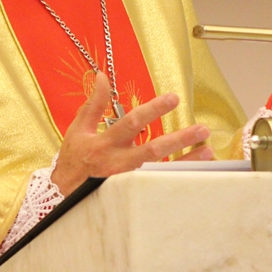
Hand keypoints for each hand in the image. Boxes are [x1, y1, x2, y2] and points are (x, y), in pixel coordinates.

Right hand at [50, 74, 212, 193]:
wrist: (63, 195)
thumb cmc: (74, 159)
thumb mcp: (79, 129)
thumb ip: (94, 103)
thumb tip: (102, 76)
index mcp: (105, 143)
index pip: (132, 123)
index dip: (153, 110)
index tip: (173, 98)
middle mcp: (118, 163)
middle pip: (152, 150)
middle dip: (178, 139)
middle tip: (201, 129)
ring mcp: (128, 181)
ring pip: (161, 172)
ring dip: (186, 162)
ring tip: (208, 150)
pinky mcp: (134, 194)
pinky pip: (160, 185)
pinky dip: (179, 177)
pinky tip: (198, 170)